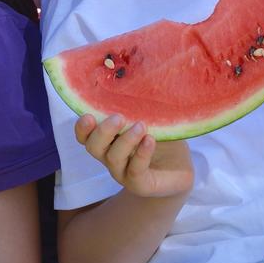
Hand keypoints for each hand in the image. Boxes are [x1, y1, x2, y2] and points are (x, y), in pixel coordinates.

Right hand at [75, 113, 194, 199]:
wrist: (181, 170)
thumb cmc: (163, 141)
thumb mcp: (151, 119)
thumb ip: (140, 106)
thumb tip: (138, 77)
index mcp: (108, 140)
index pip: (85, 136)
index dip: (82, 128)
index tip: (88, 115)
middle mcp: (110, 157)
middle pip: (93, 147)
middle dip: (103, 131)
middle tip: (119, 117)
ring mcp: (123, 173)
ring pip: (113, 158)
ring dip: (125, 140)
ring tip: (141, 126)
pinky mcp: (140, 185)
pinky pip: (135, 170)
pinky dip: (141, 154)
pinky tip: (150, 140)